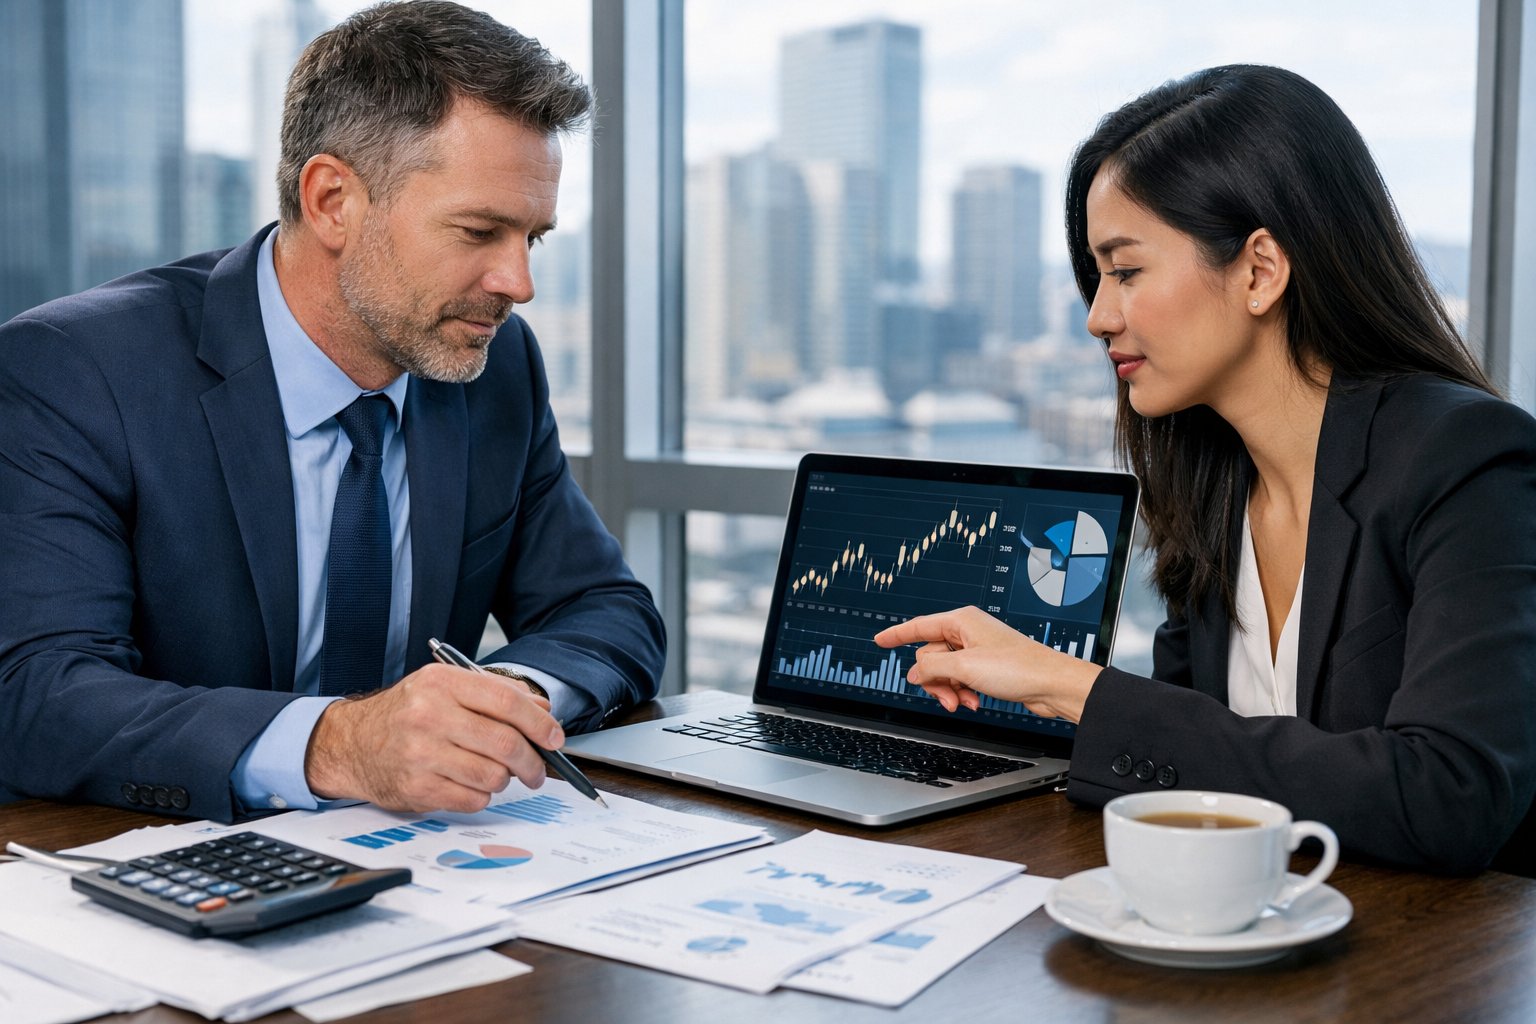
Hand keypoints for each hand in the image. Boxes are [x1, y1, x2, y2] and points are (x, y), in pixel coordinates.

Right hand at [304, 663, 562, 812]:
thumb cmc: (408, 714)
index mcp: (441, 683)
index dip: (539, 723)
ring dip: (505, 780)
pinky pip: (472, 799)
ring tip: (497, 775)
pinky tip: (470, 784)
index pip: (507, 701)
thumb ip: (496, 693)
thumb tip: (544, 712)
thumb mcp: (445, 687)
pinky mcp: (415, 787)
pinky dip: (482, 796)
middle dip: (532, 761)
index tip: (554, 738)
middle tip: (538, 769)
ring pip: (492, 775)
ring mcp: (420, 753)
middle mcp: (429, 715)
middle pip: (505, 743)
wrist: (352, 743)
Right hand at [873, 605, 1100, 722]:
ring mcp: (976, 650)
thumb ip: (931, 669)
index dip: (896, 635)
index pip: (918, 626)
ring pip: (944, 672)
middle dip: (935, 681)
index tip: (879, 641)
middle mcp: (967, 632)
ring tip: (964, 703)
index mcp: (961, 621)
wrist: (1050, 685)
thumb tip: (913, 673)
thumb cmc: (1017, 668)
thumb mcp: (964, 668)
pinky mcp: (986, 667)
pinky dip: (963, 693)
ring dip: (949, 690)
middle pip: (929, 657)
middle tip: (948, 697)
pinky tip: (975, 702)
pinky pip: (959, 680)